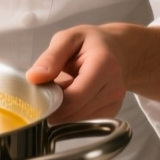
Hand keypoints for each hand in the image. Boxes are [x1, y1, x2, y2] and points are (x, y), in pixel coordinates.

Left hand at [26, 24, 159, 121]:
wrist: (124, 51)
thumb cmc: (93, 42)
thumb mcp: (69, 38)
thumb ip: (51, 58)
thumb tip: (34, 79)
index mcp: (104, 66)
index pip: (73, 99)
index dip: (52, 104)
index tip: (40, 97)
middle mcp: (113, 88)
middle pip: (74, 114)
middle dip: (55, 108)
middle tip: (47, 91)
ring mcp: (114, 103)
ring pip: (79, 121)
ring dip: (64, 111)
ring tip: (63, 89)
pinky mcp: (111, 112)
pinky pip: (85, 121)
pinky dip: (74, 113)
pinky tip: (73, 97)